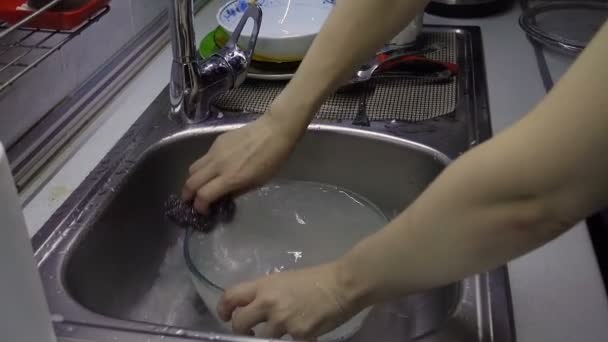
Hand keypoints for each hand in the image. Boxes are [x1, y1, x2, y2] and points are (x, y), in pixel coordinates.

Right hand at [182, 114, 296, 212]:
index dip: (199, 206)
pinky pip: (203, 157)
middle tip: (191, 200)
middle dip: (188, 194)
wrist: (273, 131)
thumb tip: (224, 196)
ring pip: (193, 168)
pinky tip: (213, 168)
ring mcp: (215, 151)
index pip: (203, 195)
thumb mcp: (258, 182)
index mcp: (231, 178)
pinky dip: (203, 167)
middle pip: (191, 182)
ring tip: (199, 184)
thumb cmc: (272, 159)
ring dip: (193, 179)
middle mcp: (218, 165)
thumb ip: (237, 191)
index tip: (203, 210)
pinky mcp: (216, 141)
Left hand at [217, 263, 357, 339]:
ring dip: (271, 336)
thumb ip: (268, 293)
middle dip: (240, 330)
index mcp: (264, 286)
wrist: (342, 285)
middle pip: (239, 323)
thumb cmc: (316, 278)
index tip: (225, 316)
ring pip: (263, 337)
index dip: (223, 309)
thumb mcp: (286, 280)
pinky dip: (297, 339)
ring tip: (286, 328)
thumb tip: (257, 308)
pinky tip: (306, 332)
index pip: (231, 296)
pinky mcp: (298, 334)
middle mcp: (268, 303)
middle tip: (249, 332)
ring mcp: (282, 321)